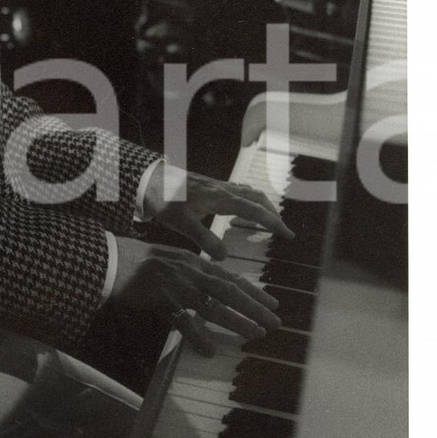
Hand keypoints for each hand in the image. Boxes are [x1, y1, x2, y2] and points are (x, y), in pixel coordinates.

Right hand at [111, 237, 280, 354]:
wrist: (112, 259)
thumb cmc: (137, 258)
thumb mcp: (170, 257)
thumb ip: (190, 269)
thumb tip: (207, 280)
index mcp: (195, 262)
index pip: (231, 278)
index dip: (253, 291)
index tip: (272, 303)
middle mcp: (192, 273)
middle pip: (230, 292)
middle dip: (255, 308)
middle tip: (275, 322)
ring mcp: (178, 287)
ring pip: (215, 306)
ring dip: (238, 321)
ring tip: (256, 335)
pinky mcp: (163, 301)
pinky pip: (183, 322)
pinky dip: (198, 337)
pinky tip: (209, 351)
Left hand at [142, 162, 293, 259]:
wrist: (149, 180)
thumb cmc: (164, 201)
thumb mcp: (182, 224)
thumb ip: (204, 240)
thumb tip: (225, 257)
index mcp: (221, 198)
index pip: (256, 210)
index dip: (274, 222)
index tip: (288, 234)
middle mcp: (223, 189)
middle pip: (257, 198)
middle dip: (273, 213)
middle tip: (284, 230)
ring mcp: (217, 185)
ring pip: (249, 192)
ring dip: (263, 205)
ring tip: (270, 220)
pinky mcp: (210, 185)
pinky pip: (238, 190)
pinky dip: (249, 200)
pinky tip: (243, 208)